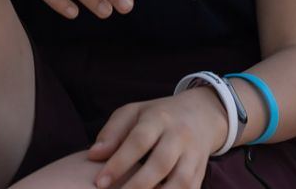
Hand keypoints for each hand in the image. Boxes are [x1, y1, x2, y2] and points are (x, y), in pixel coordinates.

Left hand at [87, 90, 222, 188]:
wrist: (202, 114)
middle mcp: (179, 136)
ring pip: (181, 181)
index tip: (100, 182)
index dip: (119, 163)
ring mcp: (194, 155)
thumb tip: (93, 155)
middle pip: (161, 163)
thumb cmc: (157, 117)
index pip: (138, 141)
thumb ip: (112, 132)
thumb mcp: (133, 113)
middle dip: (137, 185)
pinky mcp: (201, 173)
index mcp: (159, 119)